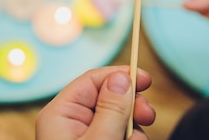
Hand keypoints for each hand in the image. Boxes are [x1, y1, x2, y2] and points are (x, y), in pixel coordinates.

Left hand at [36, 66, 154, 139]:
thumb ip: (111, 109)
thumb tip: (121, 77)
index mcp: (60, 114)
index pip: (92, 80)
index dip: (119, 76)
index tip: (145, 79)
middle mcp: (70, 124)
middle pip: (107, 98)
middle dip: (131, 105)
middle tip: (148, 115)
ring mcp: (83, 137)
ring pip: (116, 119)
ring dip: (133, 127)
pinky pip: (116, 134)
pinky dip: (129, 138)